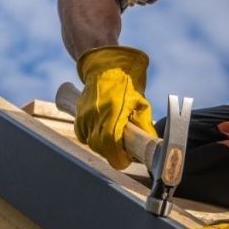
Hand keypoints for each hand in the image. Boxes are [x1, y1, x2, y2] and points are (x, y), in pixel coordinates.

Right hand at [75, 46, 155, 169]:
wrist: (106, 68)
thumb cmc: (126, 85)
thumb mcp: (141, 103)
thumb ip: (144, 125)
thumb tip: (150, 144)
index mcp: (112, 113)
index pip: (110, 146)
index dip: (119, 158)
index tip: (126, 159)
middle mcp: (95, 116)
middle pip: (101, 147)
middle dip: (112, 152)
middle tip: (124, 150)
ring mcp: (84, 116)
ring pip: (92, 143)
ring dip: (103, 145)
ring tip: (114, 137)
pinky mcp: (78, 115)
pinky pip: (83, 135)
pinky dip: (92, 137)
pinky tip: (102, 130)